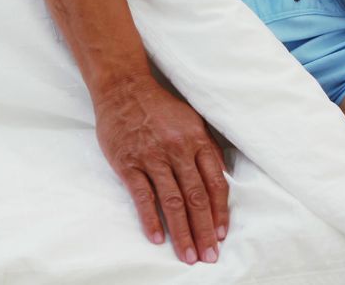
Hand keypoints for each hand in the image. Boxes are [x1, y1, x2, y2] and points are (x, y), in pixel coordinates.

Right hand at [94, 76, 228, 264]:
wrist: (124, 88)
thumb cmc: (160, 107)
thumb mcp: (191, 120)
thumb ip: (205, 149)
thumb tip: (220, 180)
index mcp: (196, 139)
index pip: (214, 182)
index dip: (220, 211)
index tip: (221, 234)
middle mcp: (177, 149)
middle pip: (196, 197)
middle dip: (203, 230)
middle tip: (209, 256)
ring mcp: (152, 156)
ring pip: (172, 201)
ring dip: (181, 231)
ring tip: (188, 255)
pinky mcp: (128, 162)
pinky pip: (142, 195)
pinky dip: (150, 218)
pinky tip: (157, 238)